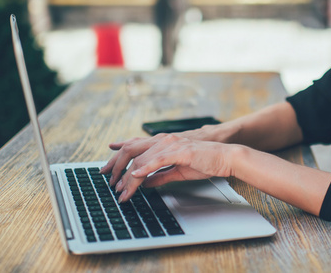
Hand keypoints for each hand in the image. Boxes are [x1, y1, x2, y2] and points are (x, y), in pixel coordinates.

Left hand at [100, 133, 236, 202]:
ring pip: (141, 159)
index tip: (106, 169)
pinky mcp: (179, 151)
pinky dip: (144, 169)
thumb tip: (145, 182)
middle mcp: (164, 140)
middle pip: (131, 150)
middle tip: (107, 180)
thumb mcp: (177, 171)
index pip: (134, 147)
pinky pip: (157, 160)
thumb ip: (160, 175)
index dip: (117, 157)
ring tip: (121, 189)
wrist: (224, 158)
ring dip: (128, 176)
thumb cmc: (205, 162)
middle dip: (115, 165)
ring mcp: (171, 144)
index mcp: (163, 143)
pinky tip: (135, 177)